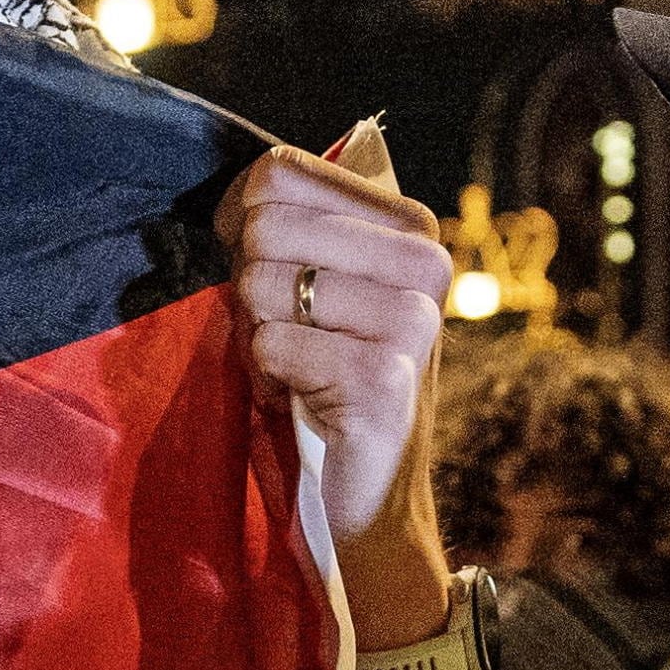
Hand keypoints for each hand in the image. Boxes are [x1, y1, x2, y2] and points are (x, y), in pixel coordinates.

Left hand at [217, 118, 453, 605]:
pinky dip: (269, 377)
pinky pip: (272, 345)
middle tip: (287, 332)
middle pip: (266, 225)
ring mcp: (413, 320)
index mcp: (412, 224)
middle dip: (251, 287)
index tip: (267, 271)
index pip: (279, 172)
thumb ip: (297, 219)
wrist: (369, 497)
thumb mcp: (319, 285)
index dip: (242, 223)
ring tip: (301, 369)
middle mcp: (427, 260)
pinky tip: (307, 399)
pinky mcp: (384, 379)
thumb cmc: (327, 380)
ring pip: (262, 286)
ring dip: (260, 336)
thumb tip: (250, 177)